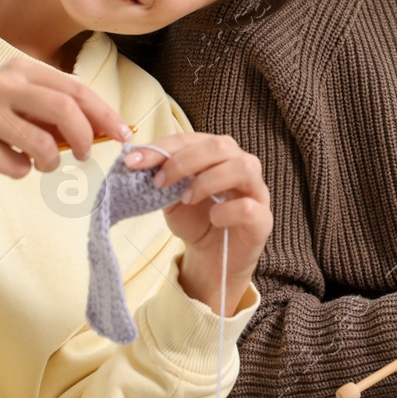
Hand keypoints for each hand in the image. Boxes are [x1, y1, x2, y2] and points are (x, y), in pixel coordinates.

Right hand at [0, 57, 130, 178]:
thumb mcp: (15, 96)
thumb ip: (52, 108)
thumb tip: (101, 128)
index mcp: (20, 68)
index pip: (75, 89)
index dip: (105, 113)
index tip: (124, 133)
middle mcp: (3, 84)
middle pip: (65, 110)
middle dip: (86, 138)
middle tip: (86, 155)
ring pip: (43, 143)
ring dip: (51, 162)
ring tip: (41, 162)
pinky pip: (16, 166)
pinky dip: (21, 170)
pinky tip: (6, 161)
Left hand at [122, 133, 271, 315]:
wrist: (212, 258)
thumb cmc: (195, 221)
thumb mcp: (170, 196)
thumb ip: (161, 177)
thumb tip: (137, 161)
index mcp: (217, 154)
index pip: (191, 138)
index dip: (162, 147)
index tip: (133, 161)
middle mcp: (240, 164)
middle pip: (220, 145)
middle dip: (184, 160)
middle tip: (159, 181)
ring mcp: (256, 190)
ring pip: (242, 167)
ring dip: (208, 180)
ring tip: (186, 198)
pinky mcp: (263, 219)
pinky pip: (249, 207)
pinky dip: (226, 212)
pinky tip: (214, 219)